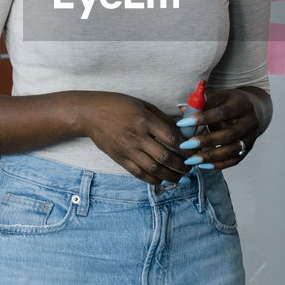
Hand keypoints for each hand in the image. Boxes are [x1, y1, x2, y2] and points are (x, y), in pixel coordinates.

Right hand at [72, 91, 187, 184]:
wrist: (90, 114)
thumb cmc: (118, 105)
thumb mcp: (143, 105)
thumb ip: (162, 119)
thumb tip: (181, 132)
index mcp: (144, 120)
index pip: (172, 138)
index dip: (187, 147)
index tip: (195, 151)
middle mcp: (137, 136)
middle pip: (165, 157)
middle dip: (182, 165)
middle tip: (191, 166)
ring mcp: (127, 150)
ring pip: (154, 169)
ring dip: (171, 176)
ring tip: (181, 177)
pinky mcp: (120, 159)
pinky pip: (139, 174)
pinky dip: (154, 179)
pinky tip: (163, 180)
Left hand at [178, 87, 269, 169]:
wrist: (250, 109)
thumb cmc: (228, 103)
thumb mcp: (218, 98)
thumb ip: (202, 105)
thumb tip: (182, 110)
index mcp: (241, 105)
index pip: (222, 113)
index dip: (203, 119)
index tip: (183, 123)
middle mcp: (250, 122)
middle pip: (229, 135)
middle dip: (205, 141)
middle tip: (186, 144)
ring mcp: (251, 137)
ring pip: (232, 150)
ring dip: (210, 157)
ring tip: (192, 159)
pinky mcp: (248, 148)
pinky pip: (234, 160)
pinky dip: (218, 164)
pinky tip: (203, 165)